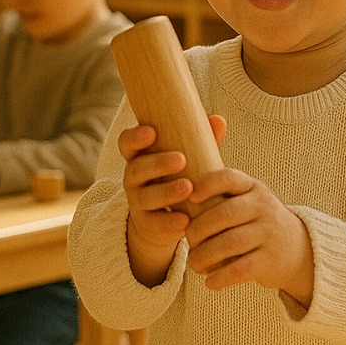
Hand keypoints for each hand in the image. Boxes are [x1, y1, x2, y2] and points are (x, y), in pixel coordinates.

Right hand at [121, 115, 227, 286]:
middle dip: (158, 163)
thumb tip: (218, 120)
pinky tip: (185, 221)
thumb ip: (200, 140)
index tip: (151, 131)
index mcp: (140, 156)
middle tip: (181, 159)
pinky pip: (154, 224)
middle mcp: (134, 178)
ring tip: (188, 188)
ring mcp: (138, 202)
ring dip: (166, 192)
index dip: (135, 137)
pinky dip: (169, 222)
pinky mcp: (146, 224)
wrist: (166, 219)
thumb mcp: (187, 159)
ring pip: (146, 197)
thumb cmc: (179, 177)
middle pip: (137, 168)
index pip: (127, 143)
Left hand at [185, 168, 314, 305]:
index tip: (190, 197)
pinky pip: (241, 268)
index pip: (229, 178)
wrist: (298, 248)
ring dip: (205, 256)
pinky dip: (222, 277)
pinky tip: (209, 282)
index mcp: (253, 188)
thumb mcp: (248, 201)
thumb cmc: (258, 222)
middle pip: (224, 214)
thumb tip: (176, 198)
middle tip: (188, 241)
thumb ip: (221, 196)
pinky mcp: (270, 260)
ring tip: (194, 264)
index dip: (207, 185)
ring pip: (230, 243)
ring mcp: (269, 234)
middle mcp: (263, 207)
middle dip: (199, 229)